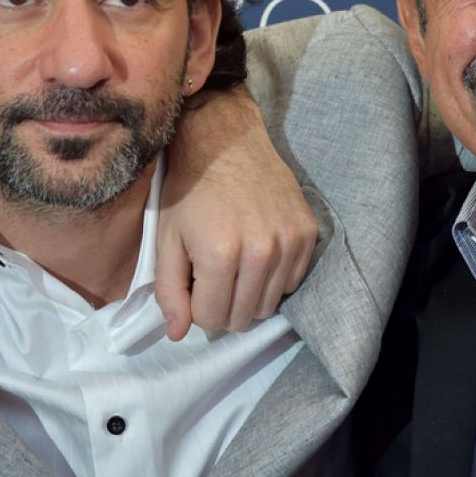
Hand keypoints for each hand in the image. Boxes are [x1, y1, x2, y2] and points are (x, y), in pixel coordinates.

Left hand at [155, 88, 316, 339]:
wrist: (226, 142)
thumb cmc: (189, 190)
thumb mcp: (167, 239)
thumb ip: (170, 291)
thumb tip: (178, 334)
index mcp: (220, 254)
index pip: (211, 319)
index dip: (196, 306)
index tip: (194, 281)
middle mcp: (261, 252)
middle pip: (243, 318)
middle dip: (223, 306)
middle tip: (213, 277)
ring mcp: (289, 242)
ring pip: (269, 306)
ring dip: (249, 295)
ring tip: (235, 265)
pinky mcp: (308, 233)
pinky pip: (292, 283)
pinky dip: (273, 278)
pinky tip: (257, 253)